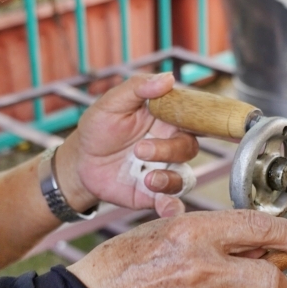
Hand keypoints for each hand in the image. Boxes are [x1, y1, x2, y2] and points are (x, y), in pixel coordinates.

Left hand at [53, 72, 197, 218]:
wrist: (79, 163)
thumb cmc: (98, 128)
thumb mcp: (112, 102)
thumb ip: (138, 87)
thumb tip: (168, 78)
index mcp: (166, 120)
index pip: (194, 118)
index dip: (207, 120)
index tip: (202, 123)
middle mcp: (170, 145)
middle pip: (189, 147)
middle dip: (168, 150)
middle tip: (140, 150)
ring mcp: (164, 171)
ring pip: (185, 177)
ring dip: (169, 179)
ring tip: (147, 179)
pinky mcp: (154, 195)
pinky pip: (172, 202)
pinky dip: (173, 207)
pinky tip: (167, 209)